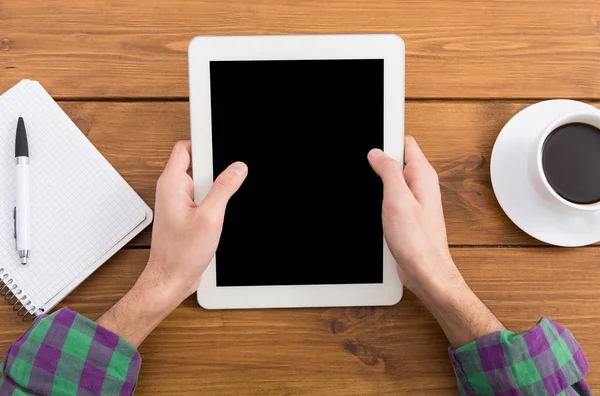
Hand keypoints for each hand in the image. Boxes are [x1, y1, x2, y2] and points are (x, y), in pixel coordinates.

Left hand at [145, 140, 246, 298]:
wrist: (171, 279)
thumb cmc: (181, 254)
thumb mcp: (210, 218)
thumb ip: (224, 189)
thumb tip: (238, 168)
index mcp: (171, 184)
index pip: (185, 148)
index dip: (204, 142)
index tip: (221, 142)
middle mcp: (172, 190)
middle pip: (196, 163)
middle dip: (214, 168)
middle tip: (227, 182)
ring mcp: (178, 202)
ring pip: (201, 182)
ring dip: (214, 188)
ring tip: (219, 206)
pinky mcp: (185, 214)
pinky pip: (201, 197)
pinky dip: (213, 201)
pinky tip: (218, 215)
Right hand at [368, 136, 458, 292]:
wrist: (425, 271)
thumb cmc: (417, 241)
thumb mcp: (397, 199)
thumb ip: (388, 171)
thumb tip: (376, 153)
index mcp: (423, 176)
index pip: (405, 142)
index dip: (386, 139)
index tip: (371, 143)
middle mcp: (421, 185)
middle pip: (397, 160)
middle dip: (379, 163)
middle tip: (367, 173)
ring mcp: (415, 200)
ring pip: (392, 180)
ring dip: (379, 184)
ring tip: (373, 195)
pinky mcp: (408, 214)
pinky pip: (392, 197)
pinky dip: (381, 199)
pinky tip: (376, 209)